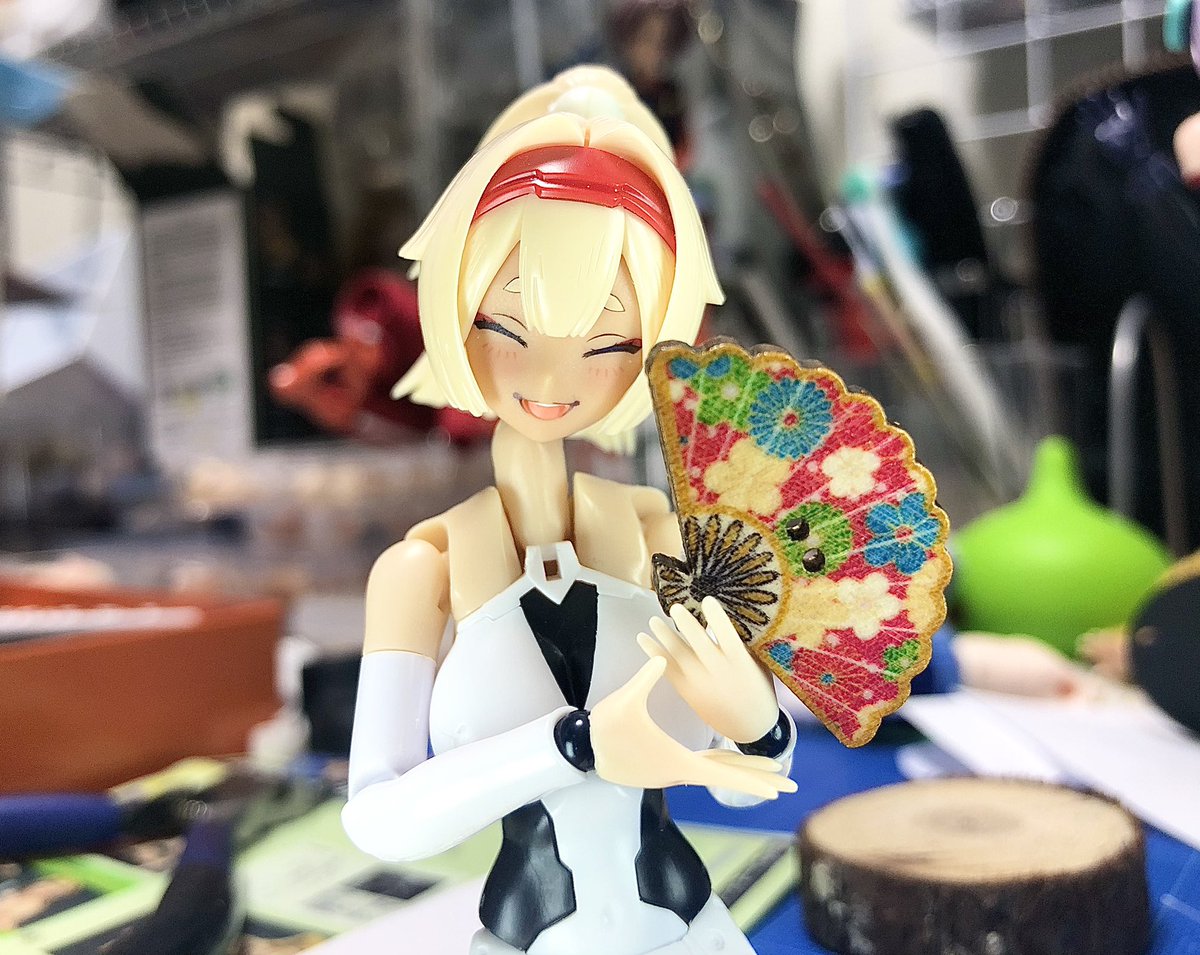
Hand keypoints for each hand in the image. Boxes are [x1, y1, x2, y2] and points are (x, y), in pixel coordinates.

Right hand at [590, 658, 795, 800]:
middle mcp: (683, 771)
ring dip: (743, 771)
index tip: (780, 784)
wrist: (584, 749)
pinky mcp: (667, 764)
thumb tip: (662, 657)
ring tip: (770, 772)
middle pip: (728, 776)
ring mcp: (675, 770)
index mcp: (680, 761)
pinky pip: (704, 765)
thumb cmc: (605, 728)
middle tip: (790, 787)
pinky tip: (729, 755)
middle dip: (759, 780)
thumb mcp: (624, 702)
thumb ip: (645, 680)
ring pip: (718, 771)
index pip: (725, 772)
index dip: (753, 777)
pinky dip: (722, 762)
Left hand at [637, 597, 777, 743]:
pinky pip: (667, 668)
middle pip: (698, 644)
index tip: (708, 600)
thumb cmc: (758, 689)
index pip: (727, 637)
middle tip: (674, 607)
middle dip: (686, 624)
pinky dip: (653, 652)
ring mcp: (699, 682)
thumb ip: (741, 644)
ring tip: (653, 620)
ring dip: (663, 636)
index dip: (717, 619)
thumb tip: (721, 619)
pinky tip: (643, 639)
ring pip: (678, 655)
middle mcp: (717, 671)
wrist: (750, 726)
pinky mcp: (686, 690)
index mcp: (739, 663)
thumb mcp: (757, 665)